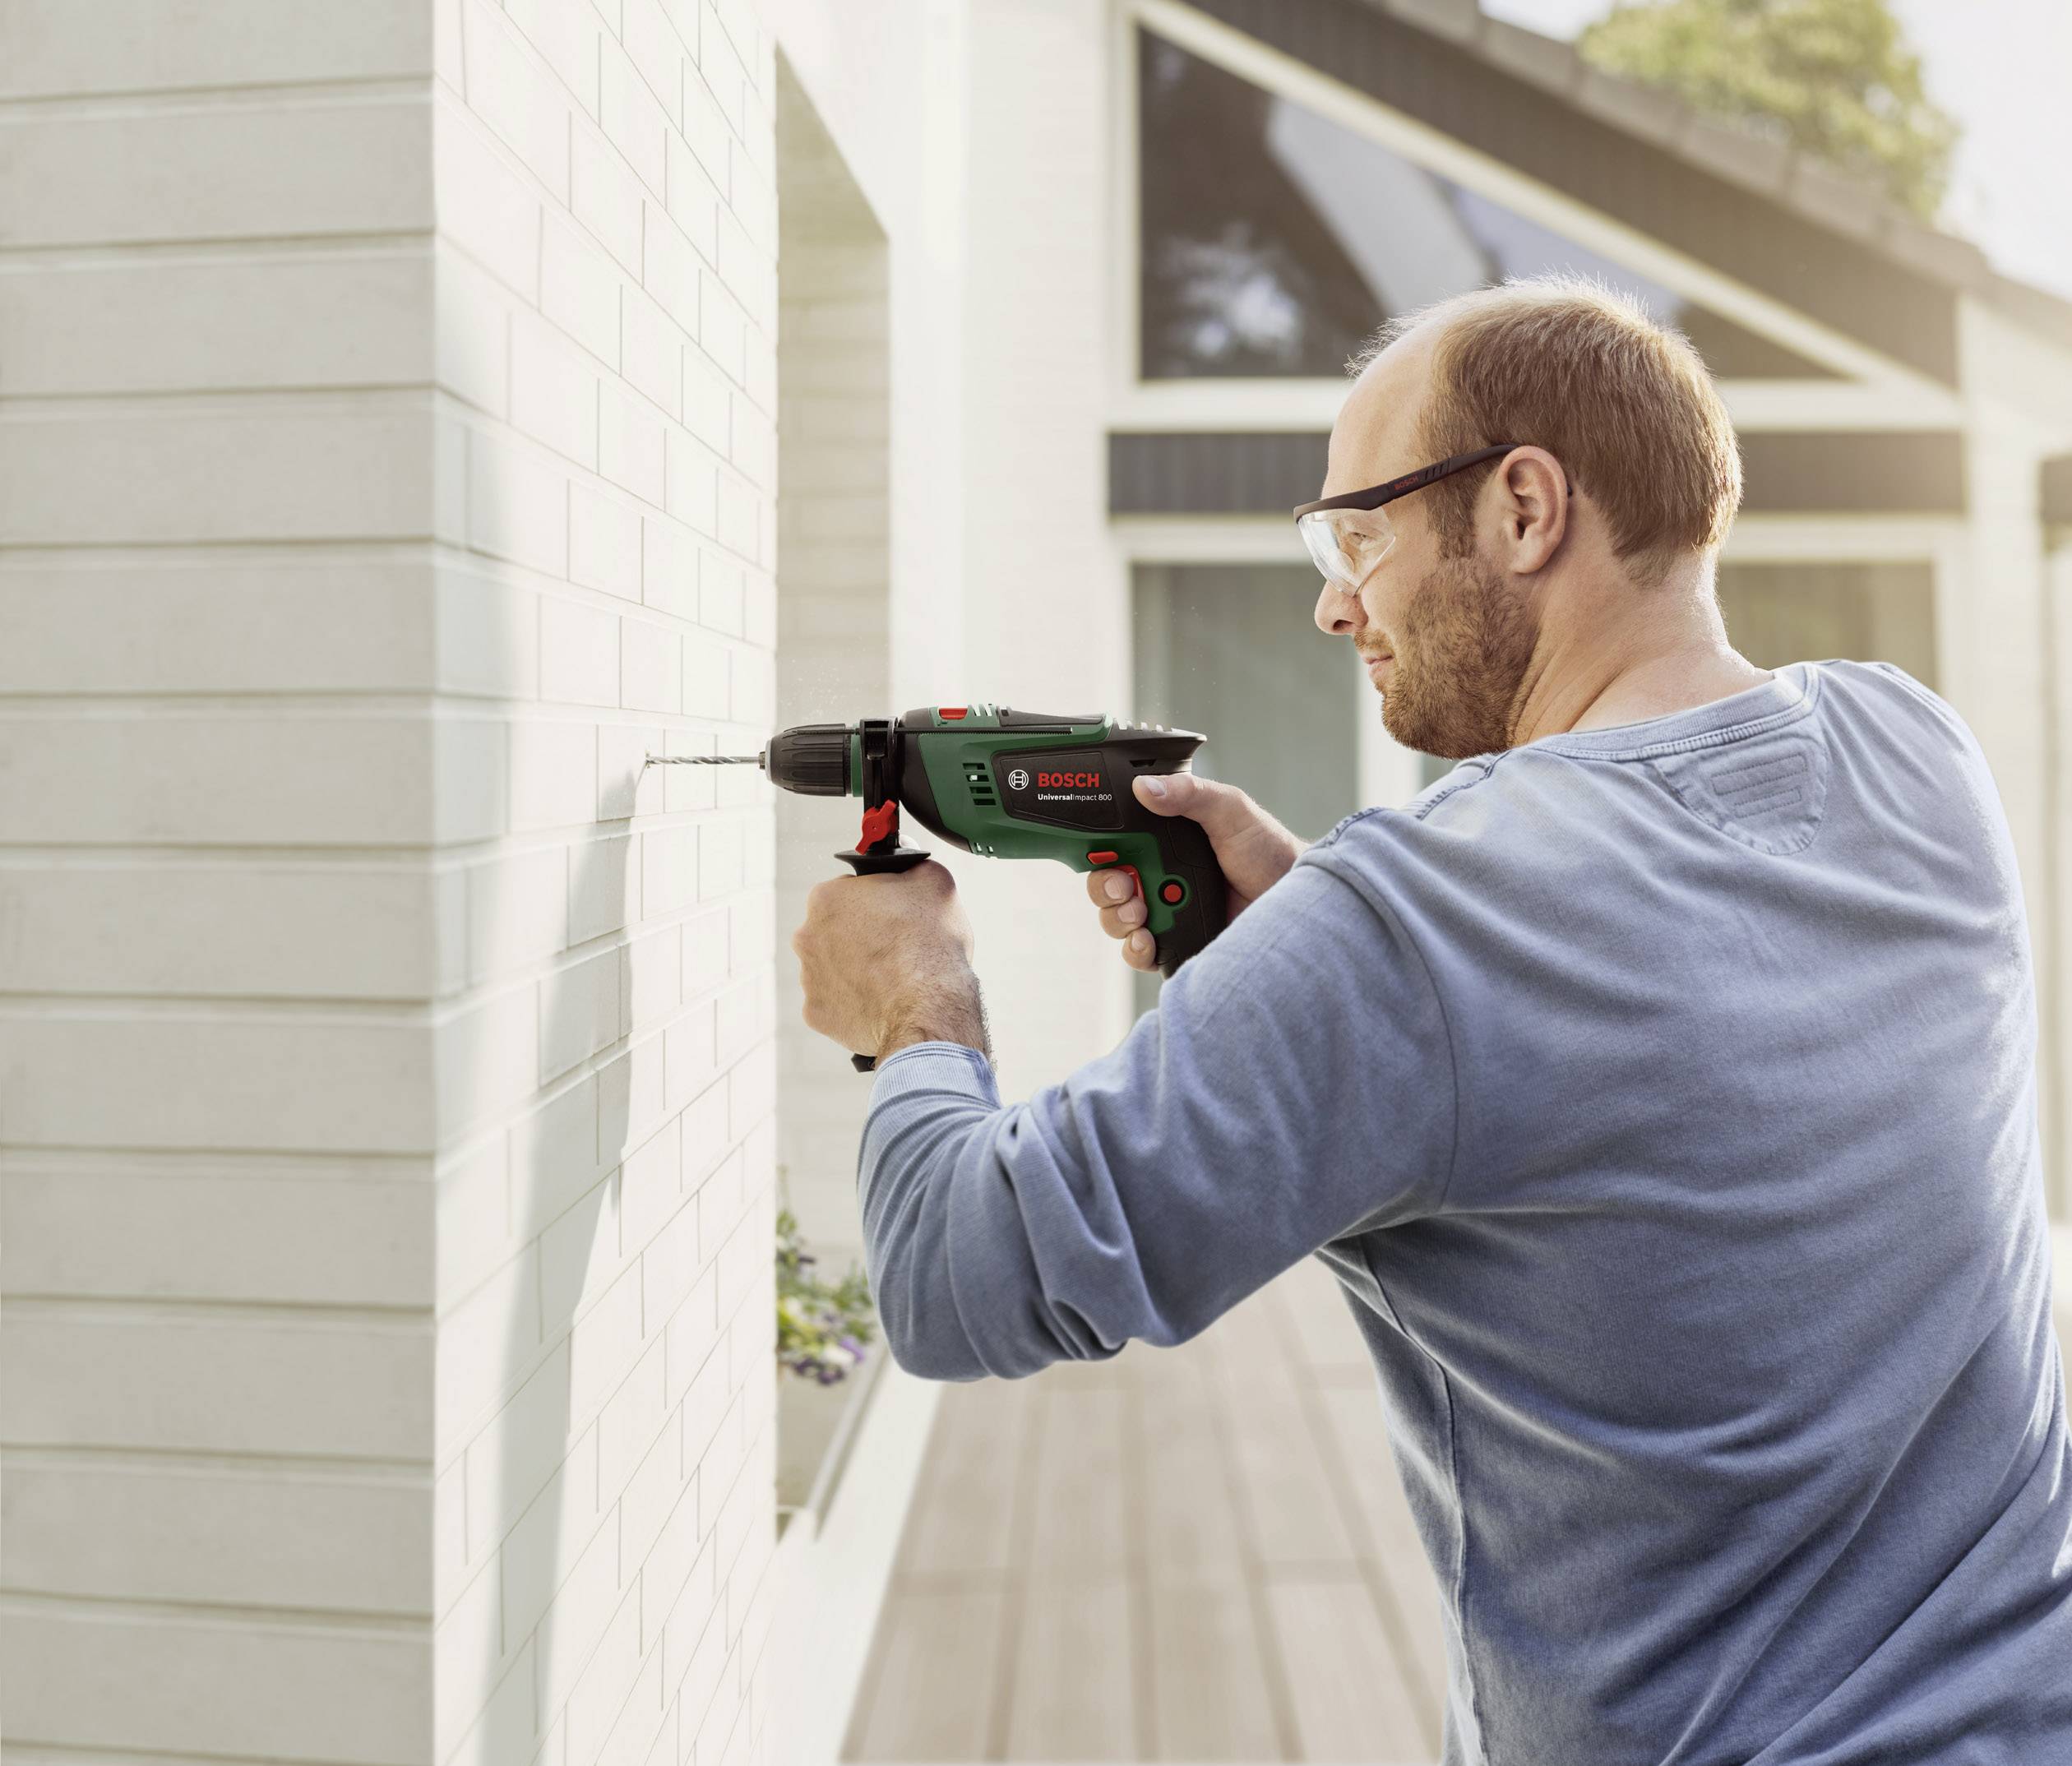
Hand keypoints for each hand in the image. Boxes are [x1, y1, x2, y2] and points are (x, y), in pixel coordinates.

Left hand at [791, 861, 990, 1061]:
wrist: (928, 1007)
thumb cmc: (929, 944)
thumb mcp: (934, 882)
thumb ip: (914, 864)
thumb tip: (910, 863)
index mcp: (826, 897)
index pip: (849, 891)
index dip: (876, 901)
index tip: (894, 914)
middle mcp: (807, 936)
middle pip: (836, 931)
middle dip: (861, 936)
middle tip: (895, 947)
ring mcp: (809, 979)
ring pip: (834, 968)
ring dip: (856, 970)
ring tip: (892, 979)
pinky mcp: (817, 1014)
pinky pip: (836, 1004)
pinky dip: (855, 1003)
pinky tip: (882, 1002)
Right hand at [1085, 774, 1307, 971]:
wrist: (1296, 899)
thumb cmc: (1268, 850)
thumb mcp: (1230, 810)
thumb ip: (1190, 794)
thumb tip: (1144, 787)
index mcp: (1164, 841)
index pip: (1114, 846)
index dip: (1101, 852)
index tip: (1108, 856)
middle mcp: (1159, 876)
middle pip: (1106, 885)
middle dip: (1105, 889)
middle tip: (1125, 888)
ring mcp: (1166, 911)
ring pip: (1116, 921)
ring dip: (1117, 919)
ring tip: (1140, 915)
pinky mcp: (1176, 943)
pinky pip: (1139, 954)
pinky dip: (1134, 950)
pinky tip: (1146, 942)